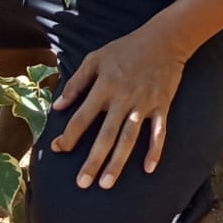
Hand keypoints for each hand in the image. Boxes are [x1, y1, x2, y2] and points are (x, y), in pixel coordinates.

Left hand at [49, 24, 186, 189]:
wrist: (165, 39)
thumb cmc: (127, 48)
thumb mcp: (96, 58)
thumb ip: (76, 83)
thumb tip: (57, 106)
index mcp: (105, 86)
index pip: (82, 117)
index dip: (69, 135)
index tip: (59, 149)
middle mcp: (123, 98)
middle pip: (106, 134)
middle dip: (93, 160)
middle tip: (83, 183)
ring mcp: (144, 103)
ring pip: (129, 137)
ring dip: (118, 161)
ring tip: (107, 183)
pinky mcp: (162, 105)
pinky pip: (158, 131)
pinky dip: (155, 150)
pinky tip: (148, 168)